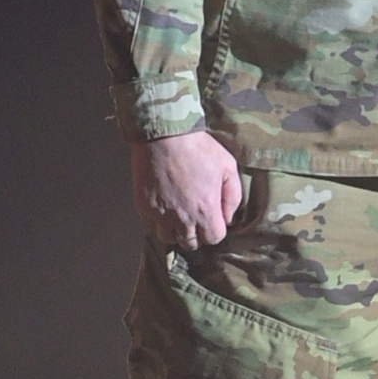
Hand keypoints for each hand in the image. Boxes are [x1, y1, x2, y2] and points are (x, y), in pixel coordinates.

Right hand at [131, 132, 242, 249]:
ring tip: (179, 216)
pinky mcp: (144, 207)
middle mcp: (182, 219)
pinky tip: (164, 208)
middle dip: (197, 234)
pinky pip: (151, 226)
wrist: (164, 135)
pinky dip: (158, 222)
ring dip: (176, 231)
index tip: (214, 219)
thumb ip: (233, 197)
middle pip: (190, 243)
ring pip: (169, 238)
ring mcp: (160, 214)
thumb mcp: (228, 167)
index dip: (215, 230)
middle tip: (197, 218)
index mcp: (205, 211)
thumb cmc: (199, 148)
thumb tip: (229, 217)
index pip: (214, 239)